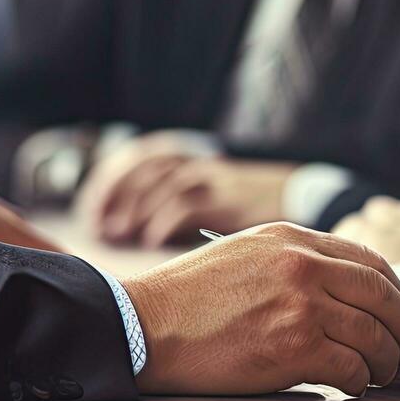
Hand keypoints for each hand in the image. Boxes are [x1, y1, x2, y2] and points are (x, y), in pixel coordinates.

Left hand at [76, 131, 296, 246]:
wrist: (304, 196)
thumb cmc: (257, 207)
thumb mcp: (217, 200)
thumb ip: (186, 210)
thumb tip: (149, 235)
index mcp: (193, 160)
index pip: (141, 159)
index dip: (113, 182)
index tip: (95, 209)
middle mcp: (199, 163)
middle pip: (142, 168)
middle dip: (115, 193)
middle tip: (98, 223)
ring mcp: (213, 178)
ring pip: (158, 185)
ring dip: (133, 208)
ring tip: (117, 232)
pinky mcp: (226, 197)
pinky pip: (184, 205)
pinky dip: (162, 222)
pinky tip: (150, 241)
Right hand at [122, 222, 399, 396]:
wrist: (145, 326)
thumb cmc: (189, 300)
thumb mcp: (247, 255)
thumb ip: (295, 262)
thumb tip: (343, 292)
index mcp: (293, 239)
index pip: (370, 261)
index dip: (396, 293)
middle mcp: (304, 265)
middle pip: (383, 297)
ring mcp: (302, 304)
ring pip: (375, 335)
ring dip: (386, 360)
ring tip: (380, 374)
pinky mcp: (295, 346)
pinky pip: (352, 366)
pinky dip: (361, 380)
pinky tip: (353, 384)